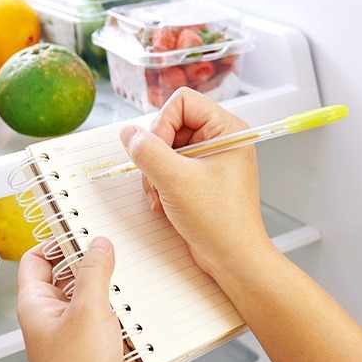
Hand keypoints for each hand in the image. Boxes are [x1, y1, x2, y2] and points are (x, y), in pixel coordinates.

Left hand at [17, 237, 130, 361]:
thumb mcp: (87, 312)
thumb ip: (94, 273)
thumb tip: (99, 244)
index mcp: (36, 304)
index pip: (37, 259)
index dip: (55, 241)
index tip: (78, 227)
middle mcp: (51, 315)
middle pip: (69, 274)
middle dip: (90, 263)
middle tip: (109, 250)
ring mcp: (73, 329)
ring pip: (90, 294)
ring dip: (109, 287)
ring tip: (124, 280)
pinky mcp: (94, 343)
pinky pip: (106, 315)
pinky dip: (119, 309)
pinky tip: (133, 307)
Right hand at [119, 87, 270, 276]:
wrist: (233, 259)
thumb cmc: (220, 222)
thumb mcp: (176, 180)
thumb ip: (147, 151)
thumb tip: (128, 133)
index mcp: (227, 130)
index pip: (182, 102)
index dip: (162, 123)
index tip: (157, 151)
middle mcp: (220, 140)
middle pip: (171, 125)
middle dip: (156, 154)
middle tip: (156, 179)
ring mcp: (210, 160)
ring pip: (166, 148)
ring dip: (154, 172)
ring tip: (160, 196)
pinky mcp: (200, 179)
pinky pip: (169, 168)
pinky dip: (160, 184)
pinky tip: (163, 203)